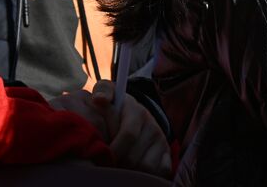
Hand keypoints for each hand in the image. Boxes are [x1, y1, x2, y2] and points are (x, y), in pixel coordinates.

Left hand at [51, 84, 171, 176]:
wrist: (138, 114)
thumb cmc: (117, 108)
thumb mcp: (110, 93)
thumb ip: (103, 91)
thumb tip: (99, 99)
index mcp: (138, 112)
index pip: (128, 134)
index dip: (113, 150)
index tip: (102, 156)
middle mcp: (152, 126)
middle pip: (134, 157)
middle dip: (118, 163)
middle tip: (107, 164)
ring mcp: (161, 141)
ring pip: (146, 167)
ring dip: (130, 171)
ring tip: (119, 167)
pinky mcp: (167, 153)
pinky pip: (161, 171)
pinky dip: (148, 175)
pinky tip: (135, 171)